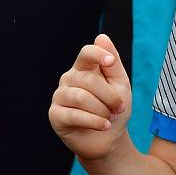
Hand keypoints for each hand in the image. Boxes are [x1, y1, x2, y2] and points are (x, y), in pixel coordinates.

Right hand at [49, 34, 131, 160]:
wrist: (108, 138)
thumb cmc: (114, 108)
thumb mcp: (120, 85)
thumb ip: (113, 63)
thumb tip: (101, 36)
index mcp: (84, 69)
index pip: (86, 53)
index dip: (97, 54)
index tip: (110, 62)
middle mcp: (69, 79)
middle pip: (89, 80)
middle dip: (110, 96)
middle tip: (119, 108)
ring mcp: (60, 97)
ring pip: (81, 97)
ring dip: (102, 110)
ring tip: (109, 117)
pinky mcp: (55, 115)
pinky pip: (75, 115)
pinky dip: (94, 121)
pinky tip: (104, 125)